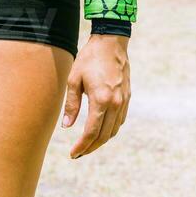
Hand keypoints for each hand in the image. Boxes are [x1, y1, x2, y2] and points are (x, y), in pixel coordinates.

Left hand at [61, 34, 129, 158]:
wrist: (111, 43)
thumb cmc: (89, 59)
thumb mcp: (74, 79)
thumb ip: (72, 104)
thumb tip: (67, 126)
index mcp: (101, 100)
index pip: (92, 132)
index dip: (82, 146)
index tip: (73, 153)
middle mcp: (115, 104)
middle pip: (104, 136)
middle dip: (91, 148)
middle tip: (79, 153)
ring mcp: (124, 102)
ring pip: (113, 131)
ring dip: (101, 141)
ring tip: (88, 144)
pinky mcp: (127, 98)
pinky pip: (120, 121)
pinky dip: (110, 130)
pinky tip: (100, 130)